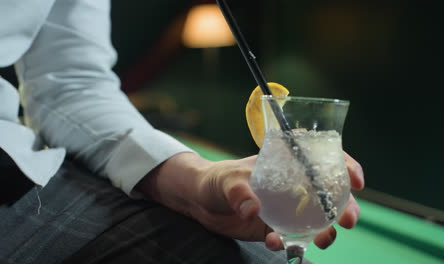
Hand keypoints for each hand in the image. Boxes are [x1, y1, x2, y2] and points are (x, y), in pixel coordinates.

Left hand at [137, 151, 363, 249]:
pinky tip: (275, 243)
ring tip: (319, 240)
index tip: (356, 181)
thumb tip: (253, 210)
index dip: (346, 166)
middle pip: (330, 193)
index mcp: (286, 163)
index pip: (324, 158)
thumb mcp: (226, 180)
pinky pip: (293, 239)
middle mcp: (293, 185)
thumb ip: (239, 192)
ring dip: (325, 231)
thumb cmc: (215, 179)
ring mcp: (287, 208)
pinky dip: (291, 245)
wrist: (200, 202)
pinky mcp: (276, 227)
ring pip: (318, 219)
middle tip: (346, 221)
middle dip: (345, 207)